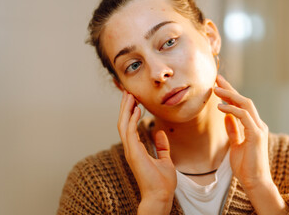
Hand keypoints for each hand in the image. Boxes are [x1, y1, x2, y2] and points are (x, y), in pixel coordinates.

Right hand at [118, 91, 175, 213]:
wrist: (160, 196)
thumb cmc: (161, 182)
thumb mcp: (165, 160)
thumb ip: (162, 147)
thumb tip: (159, 134)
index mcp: (136, 149)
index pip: (130, 127)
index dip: (130, 112)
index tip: (134, 100)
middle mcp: (131, 149)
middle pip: (124, 123)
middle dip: (125, 107)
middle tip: (128, 92)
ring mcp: (131, 151)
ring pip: (123, 125)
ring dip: (126, 110)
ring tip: (129, 96)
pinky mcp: (134, 153)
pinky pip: (130, 132)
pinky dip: (131, 120)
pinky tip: (136, 109)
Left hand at [214, 75, 286, 213]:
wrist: (255, 182)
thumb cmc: (246, 166)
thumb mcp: (236, 144)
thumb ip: (233, 130)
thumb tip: (226, 116)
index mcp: (253, 126)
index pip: (241, 105)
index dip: (230, 93)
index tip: (218, 84)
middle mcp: (258, 124)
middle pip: (244, 100)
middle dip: (229, 88)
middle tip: (216, 78)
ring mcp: (259, 128)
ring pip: (245, 104)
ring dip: (230, 95)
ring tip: (215, 89)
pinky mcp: (257, 135)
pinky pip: (244, 116)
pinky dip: (232, 109)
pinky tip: (221, 106)